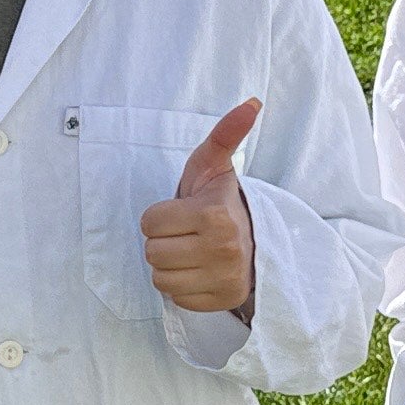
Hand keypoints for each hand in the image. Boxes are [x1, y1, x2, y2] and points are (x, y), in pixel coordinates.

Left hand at [138, 99, 261, 317]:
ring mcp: (223, 279)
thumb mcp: (215, 166)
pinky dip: (183, 287)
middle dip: (164, 241)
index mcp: (214, 215)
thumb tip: (251, 103)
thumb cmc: (222, 201)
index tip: (183, 213)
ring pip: (160, 278)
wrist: (255, 242)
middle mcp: (221, 249)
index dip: (160, 216)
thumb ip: (225, 134)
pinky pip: (176, 298)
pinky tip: (199, 271)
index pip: (149, 223)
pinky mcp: (222, 301)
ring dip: (170, 266)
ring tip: (191, 252)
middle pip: (151, 253)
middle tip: (186, 233)